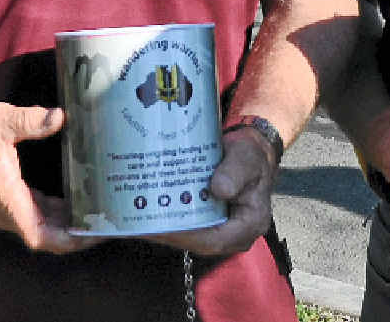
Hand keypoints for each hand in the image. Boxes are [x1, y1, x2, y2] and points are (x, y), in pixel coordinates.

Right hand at [0, 103, 97, 253]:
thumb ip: (30, 120)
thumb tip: (59, 118)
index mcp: (6, 198)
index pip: (39, 235)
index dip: (67, 240)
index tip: (92, 234)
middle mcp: (6, 209)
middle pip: (47, 235)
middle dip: (77, 233)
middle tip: (109, 221)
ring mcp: (7, 206)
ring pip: (43, 226)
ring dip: (70, 224)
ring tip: (101, 213)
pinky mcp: (9, 198)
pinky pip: (38, 214)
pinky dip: (59, 212)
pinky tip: (78, 200)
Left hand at [147, 129, 275, 255]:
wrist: (249, 150)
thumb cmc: (252, 155)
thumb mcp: (248, 158)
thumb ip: (236, 171)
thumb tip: (219, 189)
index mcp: (249, 224)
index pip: (214, 240)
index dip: (187, 237)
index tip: (164, 227)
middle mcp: (232, 233)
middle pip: (196, 240)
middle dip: (167, 232)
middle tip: (141, 222)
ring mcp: (217, 228)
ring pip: (188, 233)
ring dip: (163, 226)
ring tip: (137, 215)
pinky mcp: (206, 220)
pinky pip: (186, 223)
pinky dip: (167, 216)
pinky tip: (146, 207)